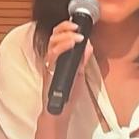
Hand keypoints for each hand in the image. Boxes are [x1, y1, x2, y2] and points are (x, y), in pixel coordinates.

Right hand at [34, 21, 93, 138]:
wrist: (59, 113)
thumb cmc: (66, 95)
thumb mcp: (78, 75)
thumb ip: (82, 61)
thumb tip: (88, 46)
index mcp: (58, 58)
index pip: (58, 37)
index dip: (65, 28)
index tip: (77, 25)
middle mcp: (51, 60)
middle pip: (53, 36)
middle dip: (64, 28)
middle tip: (76, 27)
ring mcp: (49, 66)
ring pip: (52, 44)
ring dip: (65, 37)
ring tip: (77, 36)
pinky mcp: (49, 72)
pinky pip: (53, 56)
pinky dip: (63, 48)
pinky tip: (72, 45)